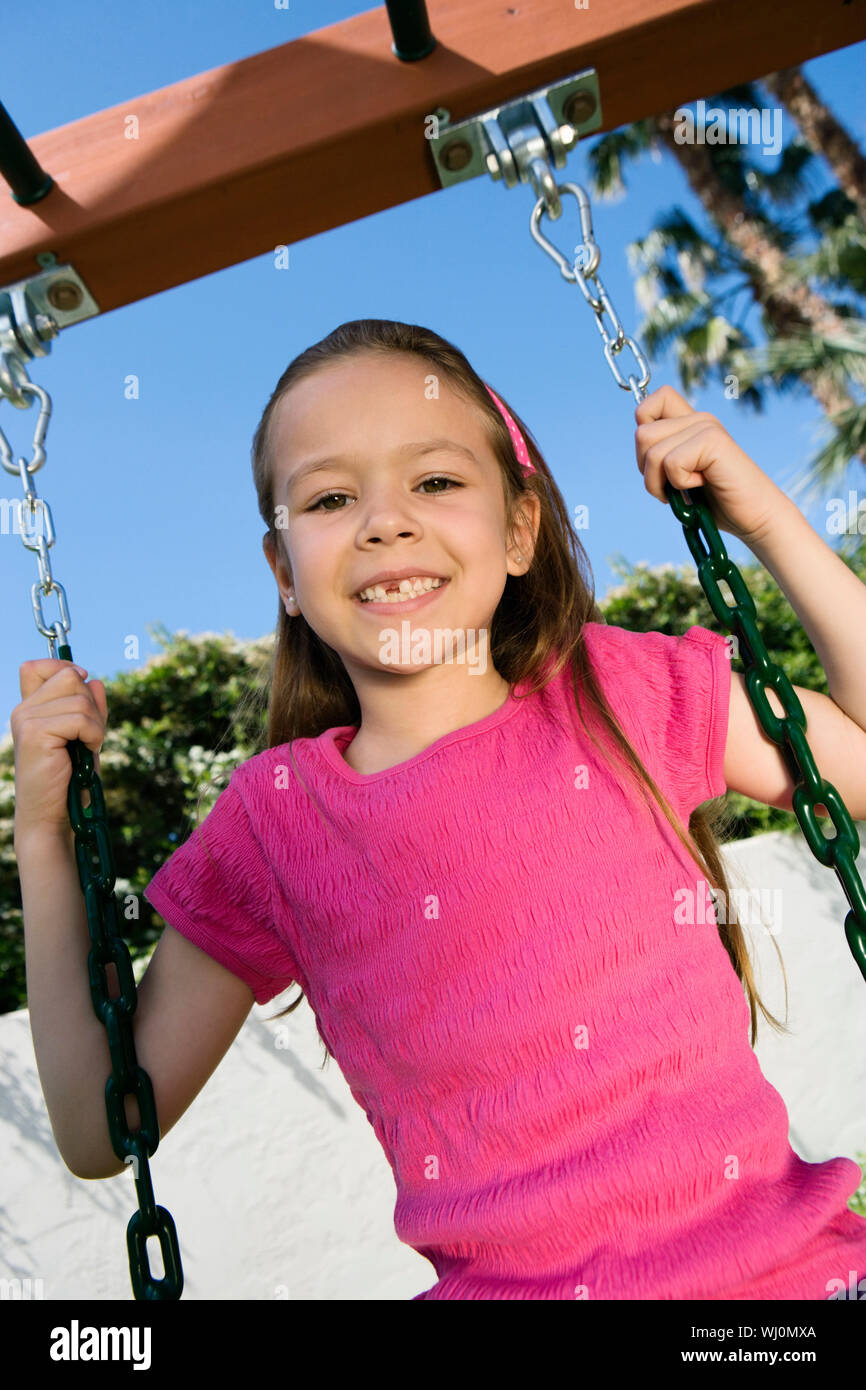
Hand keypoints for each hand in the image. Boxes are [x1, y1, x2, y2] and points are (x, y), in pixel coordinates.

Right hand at [11, 659, 107, 843]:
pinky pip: (80, 718)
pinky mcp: (34, 733)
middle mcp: (23, 710)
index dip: (66, 668)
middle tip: (89, 735)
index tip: (85, 687)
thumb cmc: (70, 780)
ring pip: (79, 698)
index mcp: (30, 708)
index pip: (39, 666)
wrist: (55, 815)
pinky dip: (93, 735)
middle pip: (69, 676)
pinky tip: (85, 752)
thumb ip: (90, 707)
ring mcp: (25, 720)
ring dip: (95, 724)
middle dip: (91, 704)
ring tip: (86, 748)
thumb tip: (94, 680)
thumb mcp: (86, 736)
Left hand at [634, 384, 780, 547]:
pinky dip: (680, 485)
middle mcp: (699, 419)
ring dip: (660, 483)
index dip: (643, 425)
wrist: (756, 518)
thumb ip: (662, 457)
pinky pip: (671, 464)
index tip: (657, 457)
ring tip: (687, 490)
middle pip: (642, 434)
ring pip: (652, 452)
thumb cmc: (718, 503)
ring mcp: (707, 427)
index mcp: (691, 422)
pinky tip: (703, 485)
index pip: (652, 399)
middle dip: (647, 470)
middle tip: (673, 486)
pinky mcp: (713, 441)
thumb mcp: (680, 477)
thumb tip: (640, 446)